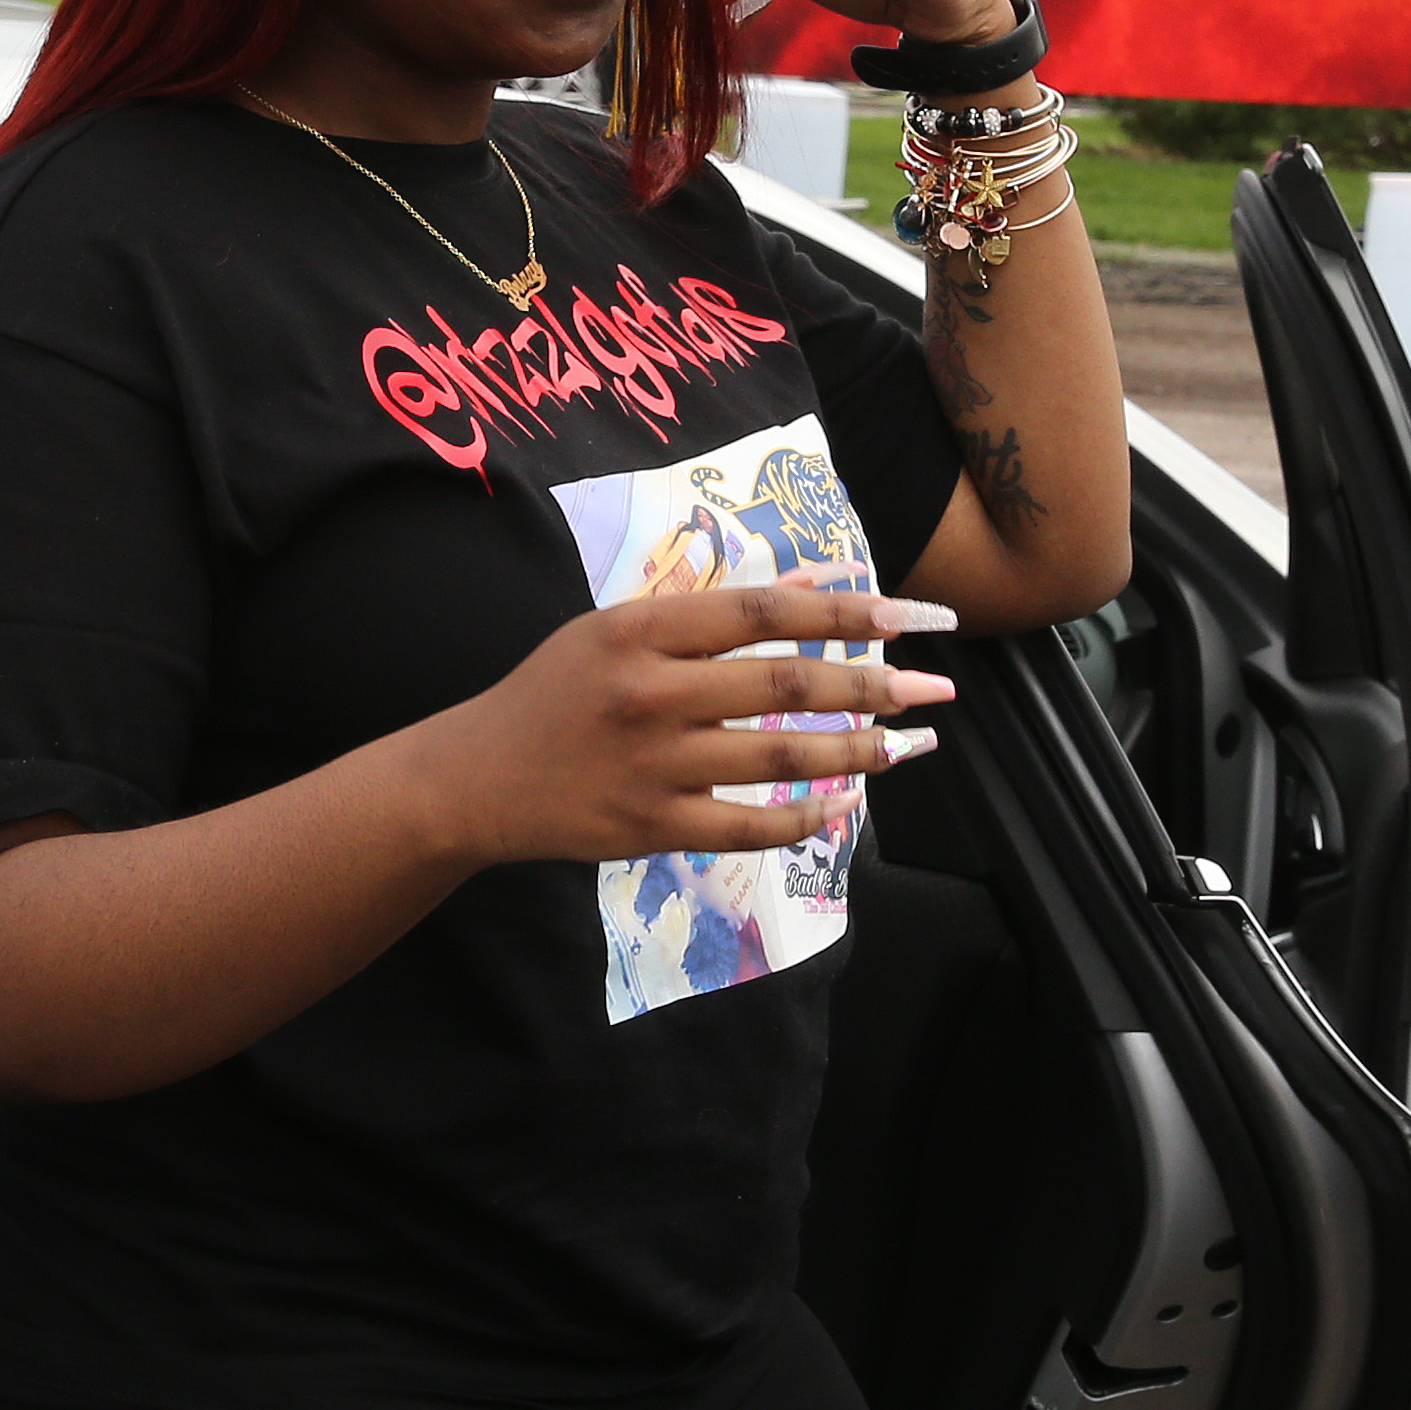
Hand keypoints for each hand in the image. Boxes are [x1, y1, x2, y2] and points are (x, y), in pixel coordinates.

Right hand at [422, 586, 958, 868]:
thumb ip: (710, 611)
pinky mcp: (652, 826)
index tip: (911, 614)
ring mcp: (653, 765)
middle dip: (873, 686)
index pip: (762, 613)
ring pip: (780, 759)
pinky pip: (750, 826)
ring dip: (858, 753)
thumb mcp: (615, 628)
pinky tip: (847, 804)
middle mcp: (650, 694)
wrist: (475, 777)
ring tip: (908, 747)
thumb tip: (814, 583)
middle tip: (935, 690)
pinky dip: (806, 817)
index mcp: (639, 630)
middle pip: (785, 686)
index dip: (845, 609)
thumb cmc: (553, 692)